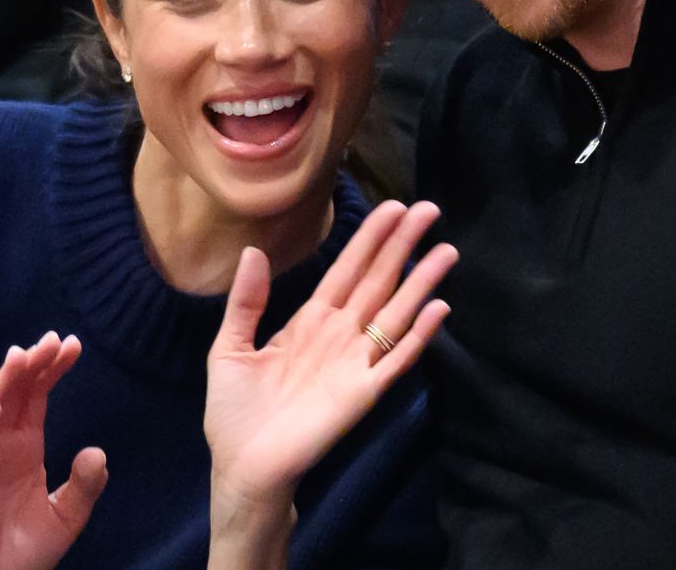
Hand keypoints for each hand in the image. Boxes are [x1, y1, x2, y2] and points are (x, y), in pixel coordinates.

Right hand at [0, 333, 109, 569]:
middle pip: (10, 393)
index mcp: (23, 447)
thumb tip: (97, 452)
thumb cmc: (22, 552)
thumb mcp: (65, 519)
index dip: (51, 369)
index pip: (36, 396)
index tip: (72, 344)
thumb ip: (84, 487)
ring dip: (1, 384)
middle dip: (28, 365)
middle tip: (49, 340)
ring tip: (21, 358)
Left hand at [205, 201, 455, 507]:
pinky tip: (438, 308)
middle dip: (403, 245)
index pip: (347, 270)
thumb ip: (246, 302)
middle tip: (429, 209)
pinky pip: (396, 361)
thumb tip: (254, 250)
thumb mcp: (228, 348)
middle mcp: (339, 335)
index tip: (393, 207)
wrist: (242, 468)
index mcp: (310, 321)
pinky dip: (419, 336)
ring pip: (395, 313)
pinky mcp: (362, 394)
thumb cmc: (233, 412)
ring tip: (446, 250)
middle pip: (378, 281)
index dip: (370, 239)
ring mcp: (355, 364)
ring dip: (421, 282)